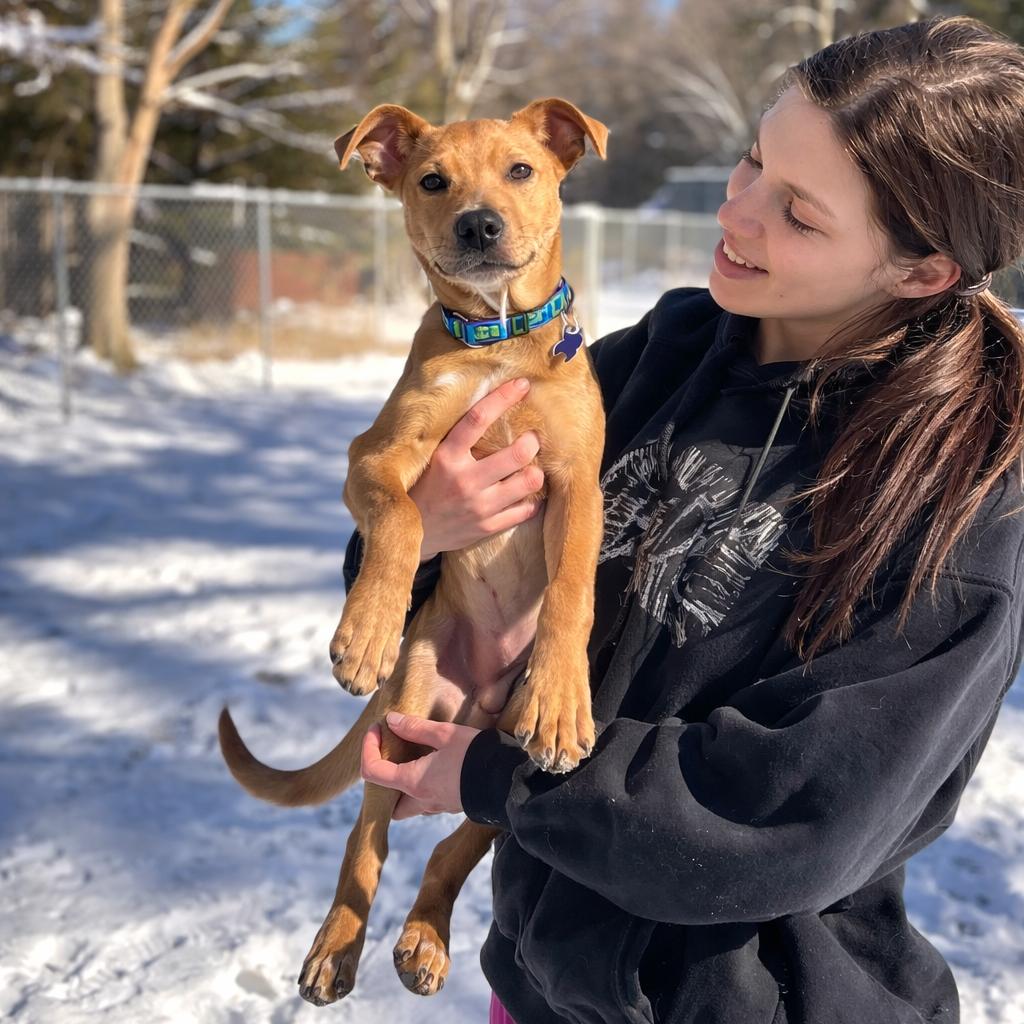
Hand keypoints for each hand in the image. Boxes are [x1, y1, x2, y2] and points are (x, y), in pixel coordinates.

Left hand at [360, 712, 480, 819]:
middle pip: (389, 804)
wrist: (507, 780)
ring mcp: (438, 806)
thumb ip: (415, 728)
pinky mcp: (452, 805)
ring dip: (404, 787)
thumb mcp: (445, 734)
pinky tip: (434, 765)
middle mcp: (421, 800)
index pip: (373, 771)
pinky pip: (428, 801)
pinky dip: (422, 786)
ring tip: (414, 759)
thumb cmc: (475, 755)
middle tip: (392, 758)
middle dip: (385, 785)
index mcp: (413, 782)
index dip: (367, 749)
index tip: (377, 729)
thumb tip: (390, 720)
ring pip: (409, 805)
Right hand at [410, 377, 544, 560]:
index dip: (504, 397)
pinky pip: (527, 510)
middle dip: (533, 441)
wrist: (412, 532)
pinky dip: (533, 500)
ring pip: (529, 482)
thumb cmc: (425, 486)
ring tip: (533, 467)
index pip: (478, 418)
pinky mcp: (487, 527)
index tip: (523, 384)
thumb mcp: (432, 457)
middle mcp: (464, 480)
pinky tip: (527, 494)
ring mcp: (478, 506)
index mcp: (447, 456)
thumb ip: (456, 438)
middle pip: (518, 454)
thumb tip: (485, 403)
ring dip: (536, 471)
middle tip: (533, 438)